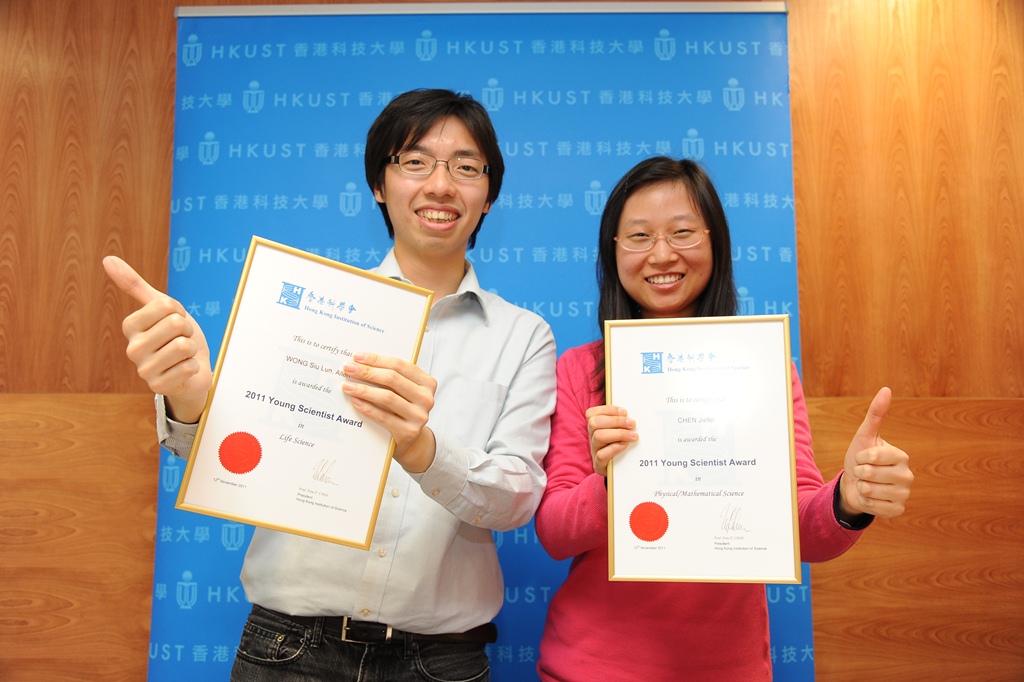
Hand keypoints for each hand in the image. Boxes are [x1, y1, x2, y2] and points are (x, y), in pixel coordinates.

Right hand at [103, 256, 211, 422]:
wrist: (191, 370)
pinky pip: (189, 367)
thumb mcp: (162, 308)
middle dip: (187, 331)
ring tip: (183, 355)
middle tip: (181, 339)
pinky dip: (193, 367)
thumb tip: (107, 259)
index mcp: (130, 326)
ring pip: (183, 346)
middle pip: (176, 324)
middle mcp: (132, 348)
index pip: (166, 305)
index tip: (174, 322)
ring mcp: (144, 370)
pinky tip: (184, 371)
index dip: (179, 312)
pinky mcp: (158, 387)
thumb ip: (135, 285)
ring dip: (192, 350)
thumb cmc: (176, 336)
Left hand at [342, 352, 436, 472]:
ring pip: (387, 397)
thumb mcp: (403, 391)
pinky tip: (355, 401)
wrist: (411, 440)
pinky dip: (367, 408)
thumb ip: (391, 377)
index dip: (377, 359)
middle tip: (349, 369)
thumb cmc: (402, 409)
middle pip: (393, 379)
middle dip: (368, 372)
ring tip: (347, 386)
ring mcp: (419, 416)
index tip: (357, 357)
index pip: (400, 365)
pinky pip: (383, 417)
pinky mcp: (409, 431)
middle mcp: (426, 398)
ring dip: (364, 390)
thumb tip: (361, 362)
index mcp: (427, 382)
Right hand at [585, 404, 637, 476]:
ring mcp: (594, 450)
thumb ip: (621, 422)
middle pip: (594, 423)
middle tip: (632, 423)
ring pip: (598, 436)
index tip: (624, 411)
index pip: (592, 413)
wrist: (619, 469)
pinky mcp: (598, 464)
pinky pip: (602, 454)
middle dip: (615, 421)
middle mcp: (592, 437)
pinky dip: (615, 448)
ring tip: (633, 435)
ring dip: (618, 434)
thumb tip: (631, 415)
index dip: (607, 410)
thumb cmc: (620, 446)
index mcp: (595, 427)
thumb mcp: (619, 432)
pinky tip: (625, 445)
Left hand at [839, 387, 913, 518]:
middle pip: (869, 474)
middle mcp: (908, 476)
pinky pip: (873, 506)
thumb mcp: (864, 436)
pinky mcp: (897, 511)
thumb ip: (875, 414)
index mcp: (902, 456)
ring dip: (860, 487)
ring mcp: (904, 495)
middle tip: (863, 472)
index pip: (873, 455)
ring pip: (869, 490)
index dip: (860, 457)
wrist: (855, 484)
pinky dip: (865, 502)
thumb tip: (886, 389)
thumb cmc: (860, 458)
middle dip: (858, 472)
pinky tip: (870, 497)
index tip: (862, 457)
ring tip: (866, 484)